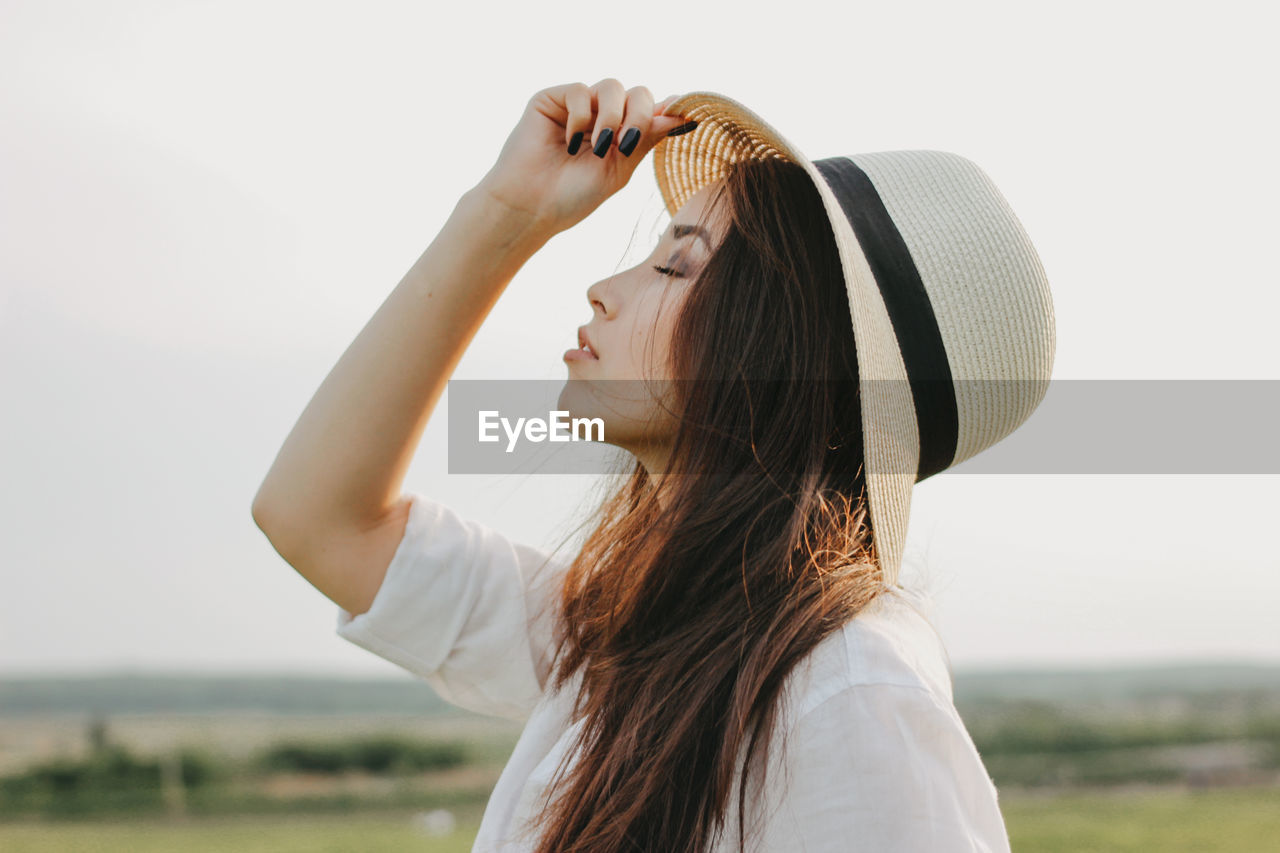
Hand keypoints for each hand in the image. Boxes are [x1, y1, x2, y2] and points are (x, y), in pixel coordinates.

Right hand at [474, 79, 692, 237]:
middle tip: (625, 145)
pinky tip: (568, 143)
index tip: (688, 118)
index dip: (670, 110)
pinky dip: (579, 117)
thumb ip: (647, 139)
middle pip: (638, 93)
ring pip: (612, 87)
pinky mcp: (552, 99)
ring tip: (599, 147)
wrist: (530, 207)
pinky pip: (580, 91)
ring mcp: (577, 106)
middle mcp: (601, 116)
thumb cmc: (572, 197)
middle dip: (639, 117)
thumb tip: (684, 114)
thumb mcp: (620, 169)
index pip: (652, 110)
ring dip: (611, 117)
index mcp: (621, 134)